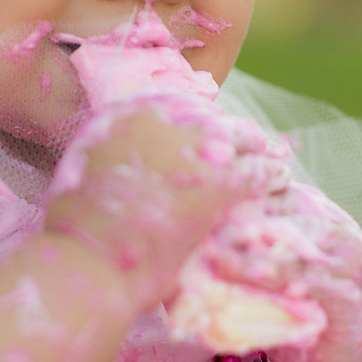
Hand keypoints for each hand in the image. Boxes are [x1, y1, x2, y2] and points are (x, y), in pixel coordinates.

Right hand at [45, 95, 267, 312]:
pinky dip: (271, 175)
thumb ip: (118, 145)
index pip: (180, 105)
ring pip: (244, 136)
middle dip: (232, 133)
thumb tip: (138, 148)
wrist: (92, 257)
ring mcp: (195, 144)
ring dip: (259, 150)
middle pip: (214, 116)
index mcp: (130, 107)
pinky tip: (279, 182)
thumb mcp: (87, 164)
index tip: (211, 136)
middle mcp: (166, 115)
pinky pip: (259, 170)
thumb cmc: (81, 226)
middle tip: (250, 146)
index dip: (199, 124)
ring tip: (273, 162)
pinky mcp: (220, 179)